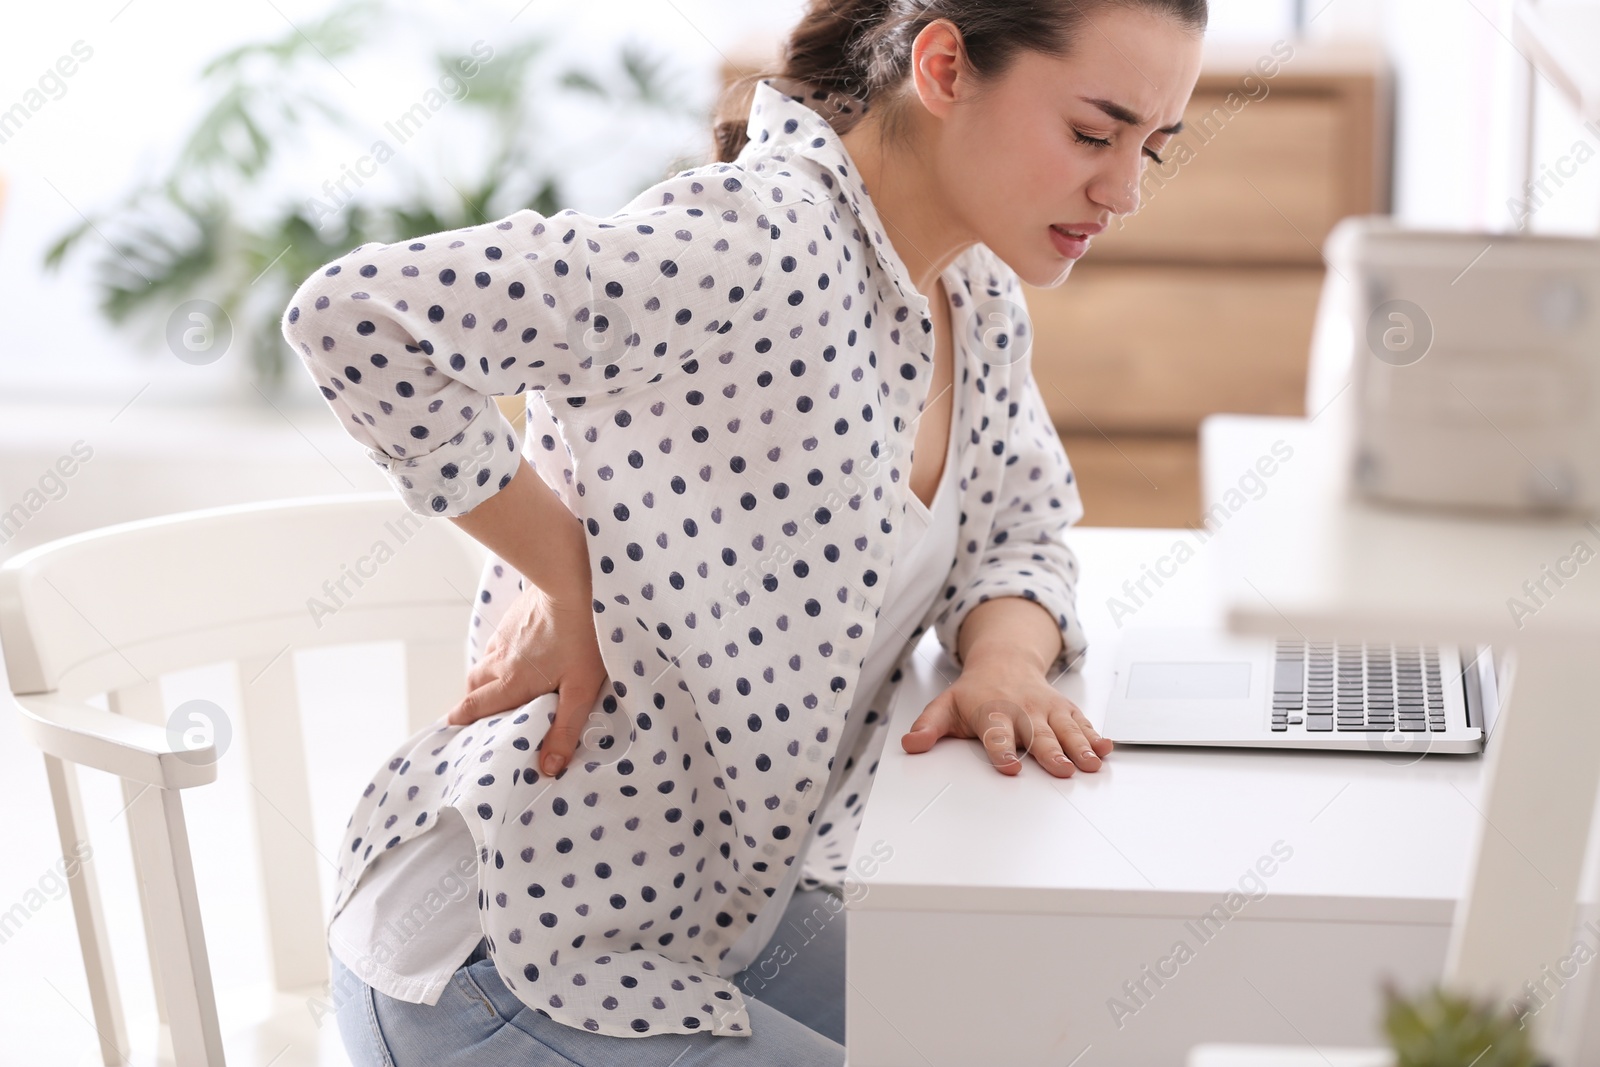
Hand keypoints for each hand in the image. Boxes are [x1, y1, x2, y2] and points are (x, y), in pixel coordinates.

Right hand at [446, 579, 605, 778]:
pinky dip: (499, 654)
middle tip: (477, 711)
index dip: (462, 719)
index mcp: (512, 683)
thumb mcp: (580, 692)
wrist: (573, 584)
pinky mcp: (513, 618)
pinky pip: (497, 642)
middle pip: (474, 685)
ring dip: (486, 676)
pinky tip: (518, 652)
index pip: (476, 707)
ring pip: (484, 662)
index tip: (451, 727)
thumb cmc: (582, 639)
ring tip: (499, 684)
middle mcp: (500, 661)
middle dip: (472, 700)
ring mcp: (504, 637)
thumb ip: (564, 730)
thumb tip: (548, 769)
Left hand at [900, 649, 1111, 776]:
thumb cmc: (975, 693)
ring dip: (1079, 746)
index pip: (996, 736)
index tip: (1011, 767)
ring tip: (1090, 764)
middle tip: (1064, 770)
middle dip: (1052, 753)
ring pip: (1065, 729)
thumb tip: (910, 744)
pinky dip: (1095, 735)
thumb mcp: (945, 706)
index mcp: (992, 714)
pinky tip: (1106, 748)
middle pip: (1038, 735)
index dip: (1002, 752)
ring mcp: (1046, 709)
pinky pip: (1081, 722)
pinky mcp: (1063, 709)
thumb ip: (929, 726)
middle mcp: (1022, 711)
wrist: (1004, 661)